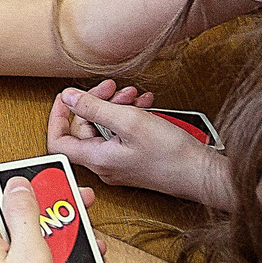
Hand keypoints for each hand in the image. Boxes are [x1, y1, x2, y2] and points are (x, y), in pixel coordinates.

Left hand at [47, 83, 222, 202]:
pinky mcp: (134, 159)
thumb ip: (94, 108)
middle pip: (85, 128)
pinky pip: (122, 134)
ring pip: (105, 128)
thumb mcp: (129, 121)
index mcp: (96, 159)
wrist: (203, 174)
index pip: (59, 139)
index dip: (58, 116)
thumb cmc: (172, 155)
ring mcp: (119, 162)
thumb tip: (69, 98)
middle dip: (98, 102)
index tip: (68, 97)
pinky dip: (130, 116)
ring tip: (134, 96)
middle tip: (113, 88)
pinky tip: (144, 105)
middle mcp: (104, 164)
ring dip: (117, 106)